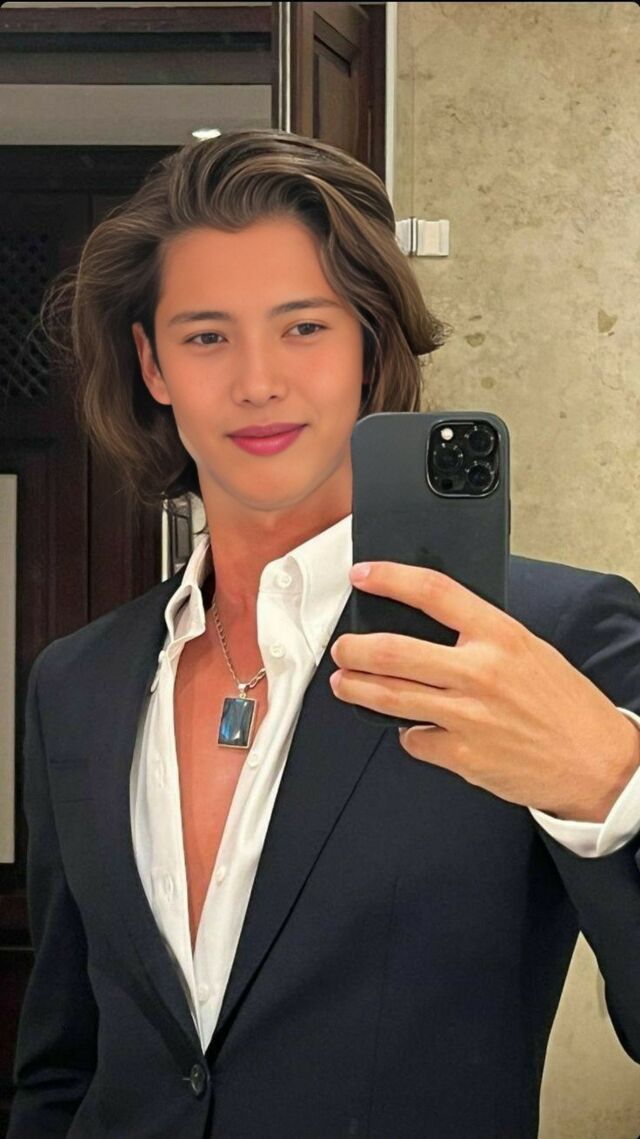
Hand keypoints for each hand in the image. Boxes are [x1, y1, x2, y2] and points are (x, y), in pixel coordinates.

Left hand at [329, 562, 639, 821]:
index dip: (390, 579)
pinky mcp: (461, 755)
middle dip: (353, 648)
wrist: (596, 762)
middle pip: (393, 650)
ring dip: (356, 688)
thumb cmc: (565, 706)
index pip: (433, 592)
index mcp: (500, 635)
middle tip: (343, 648)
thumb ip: (481, 636)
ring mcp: (467, 715)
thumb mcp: (529, 649)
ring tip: (344, 683)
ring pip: (389, 696)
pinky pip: (413, 739)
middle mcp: (480, 672)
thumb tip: (430, 626)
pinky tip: (413, 729)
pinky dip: (407, 733)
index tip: (364, 576)